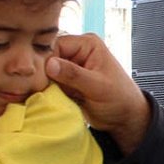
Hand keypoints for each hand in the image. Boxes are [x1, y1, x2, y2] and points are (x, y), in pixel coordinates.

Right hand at [45, 34, 150, 154]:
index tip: (39, 75)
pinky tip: (46, 98)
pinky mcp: (67, 82)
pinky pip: (50, 83)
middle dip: (43, 72)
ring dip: (44, 83)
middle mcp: (77, 52)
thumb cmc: (120, 99)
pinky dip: (47, 91)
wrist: (124, 118)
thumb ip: (74, 75)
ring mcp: (71, 68)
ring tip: (43, 94)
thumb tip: (50, 65)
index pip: (57, 44)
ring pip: (47, 72)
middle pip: (48, 57)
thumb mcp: (98, 86)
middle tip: (38, 87)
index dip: (46, 59)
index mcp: (87, 44)